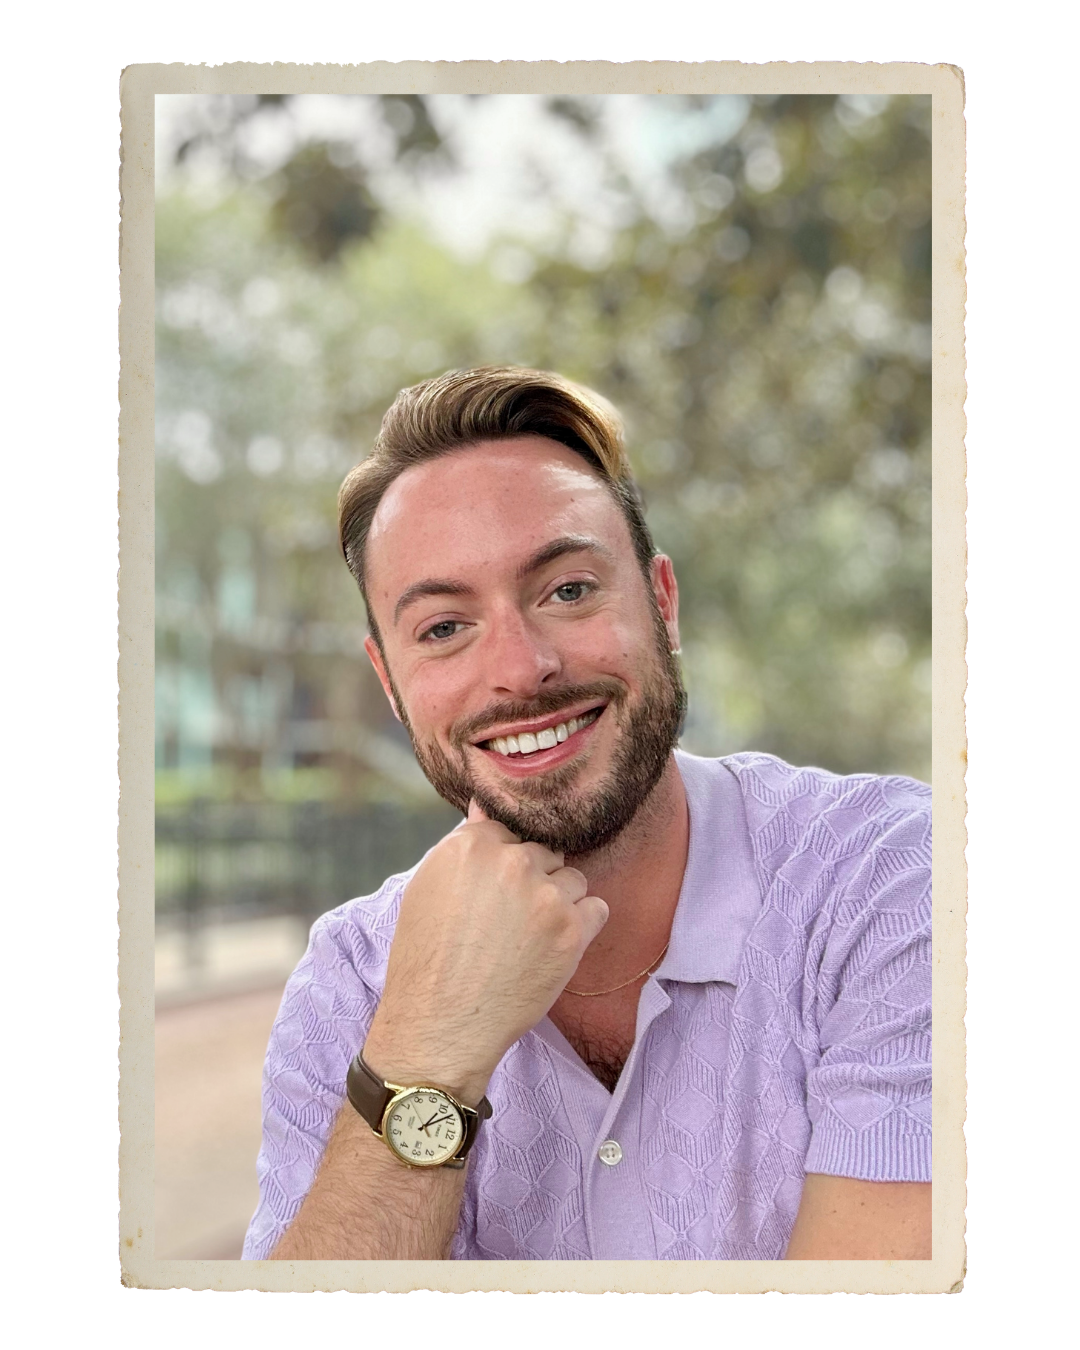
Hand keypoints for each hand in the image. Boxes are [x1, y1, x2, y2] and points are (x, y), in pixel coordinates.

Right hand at [364, 801, 608, 1103]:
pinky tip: (553, 949)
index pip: (509, 830)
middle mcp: (511, 861)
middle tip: (512, 921)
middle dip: (534, 880)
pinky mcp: (572, 929)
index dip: (504, 863)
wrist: (440, 1026)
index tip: (496, 892)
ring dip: (560, 902)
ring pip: (573, 879)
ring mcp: (545, 894)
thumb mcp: (427, 890)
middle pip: (544, 852)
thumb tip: (484, 806)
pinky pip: (597, 908)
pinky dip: (582, 927)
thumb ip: (463, 846)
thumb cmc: (426, 961)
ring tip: (531, 938)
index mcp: (470, 845)